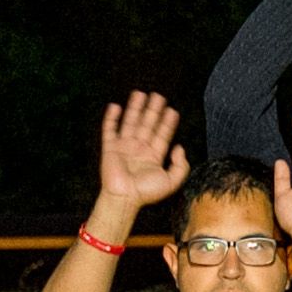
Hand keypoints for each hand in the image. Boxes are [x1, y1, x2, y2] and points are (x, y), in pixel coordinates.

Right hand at [94, 90, 186, 206]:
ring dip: (135, 108)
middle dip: (152, 110)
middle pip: (147, 124)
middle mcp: (139, 149)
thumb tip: (179, 147)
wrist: (124, 198)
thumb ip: (181, 165)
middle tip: (158, 96)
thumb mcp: (172, 181)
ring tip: (139, 94)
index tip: (172, 110)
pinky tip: (115, 107)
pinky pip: (110, 130)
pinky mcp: (110, 148)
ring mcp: (124, 147)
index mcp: (153, 156)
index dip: (167, 122)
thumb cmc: (146, 193)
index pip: (162, 134)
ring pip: (130, 123)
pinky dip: (111, 118)